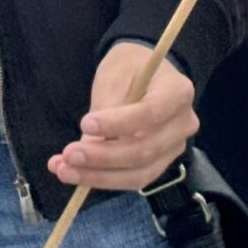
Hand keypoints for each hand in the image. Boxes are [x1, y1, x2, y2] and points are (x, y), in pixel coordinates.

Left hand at [49, 41, 195, 193]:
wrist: (146, 74)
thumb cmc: (131, 67)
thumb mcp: (115, 74)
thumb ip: (105, 108)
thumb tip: (88, 147)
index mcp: (178, 91)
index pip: (151, 114)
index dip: (117, 124)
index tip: (84, 124)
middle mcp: (184, 124)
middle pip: (144, 150)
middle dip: (102, 157)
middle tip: (68, 155)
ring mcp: (175, 147)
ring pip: (139, 173)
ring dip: (99, 176)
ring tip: (64, 170)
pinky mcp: (161, 163)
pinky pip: (134, 179)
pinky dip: (103, 179)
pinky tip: (75, 173)